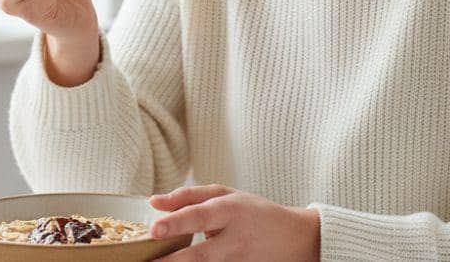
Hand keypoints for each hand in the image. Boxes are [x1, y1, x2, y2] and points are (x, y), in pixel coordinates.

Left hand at [149, 184, 319, 260]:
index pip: (200, 215)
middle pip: (200, 254)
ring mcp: (239, 261)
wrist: (295, 238)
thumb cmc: (253, 211)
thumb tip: (154, 202)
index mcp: (230, 210)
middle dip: (173, 261)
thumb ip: (189, 197)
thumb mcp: (226, 195)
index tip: (154, 229)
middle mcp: (235, 239)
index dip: (177, 222)